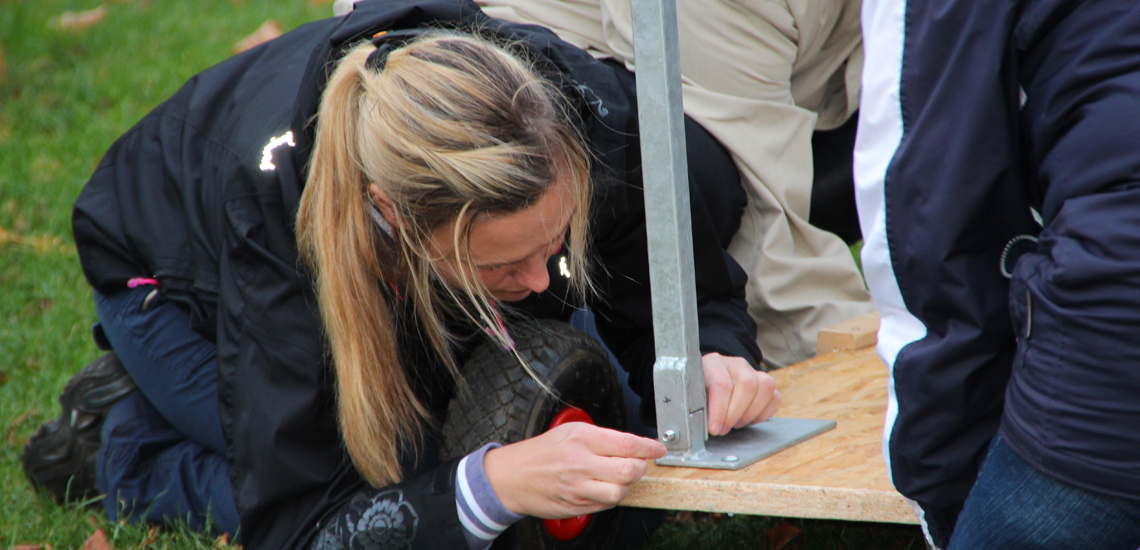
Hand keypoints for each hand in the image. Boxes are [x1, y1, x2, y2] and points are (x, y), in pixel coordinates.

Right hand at [483, 423, 665, 518]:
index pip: (627, 444)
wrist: (512, 476)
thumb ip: (602, 438)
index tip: (657, 449)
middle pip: (628, 470)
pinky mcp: (576, 505)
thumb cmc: (541, 452)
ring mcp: (578, 487)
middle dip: (640, 468)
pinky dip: (612, 497)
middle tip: (638, 464)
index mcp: (582, 438)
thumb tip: (632, 446)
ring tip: (621, 477)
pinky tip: (605, 487)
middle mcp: (580, 463)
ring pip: (620, 492)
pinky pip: (606, 505)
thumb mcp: (571, 431)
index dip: (648, 448)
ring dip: (627, 485)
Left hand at [703, 352, 780, 435]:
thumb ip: (697, 407)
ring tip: (735, 423)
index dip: (719, 410)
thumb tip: (707, 425)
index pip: (722, 384)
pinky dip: (762, 414)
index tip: (714, 429)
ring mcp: (754, 372)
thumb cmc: (700, 391)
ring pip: (765, 388)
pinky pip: (775, 398)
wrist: (709, 382)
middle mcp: (736, 364)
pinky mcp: (766, 383)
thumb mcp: (692, 396)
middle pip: (747, 385)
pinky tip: (747, 419)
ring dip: (750, 414)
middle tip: (723, 429)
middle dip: (735, 414)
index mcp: (713, 363)